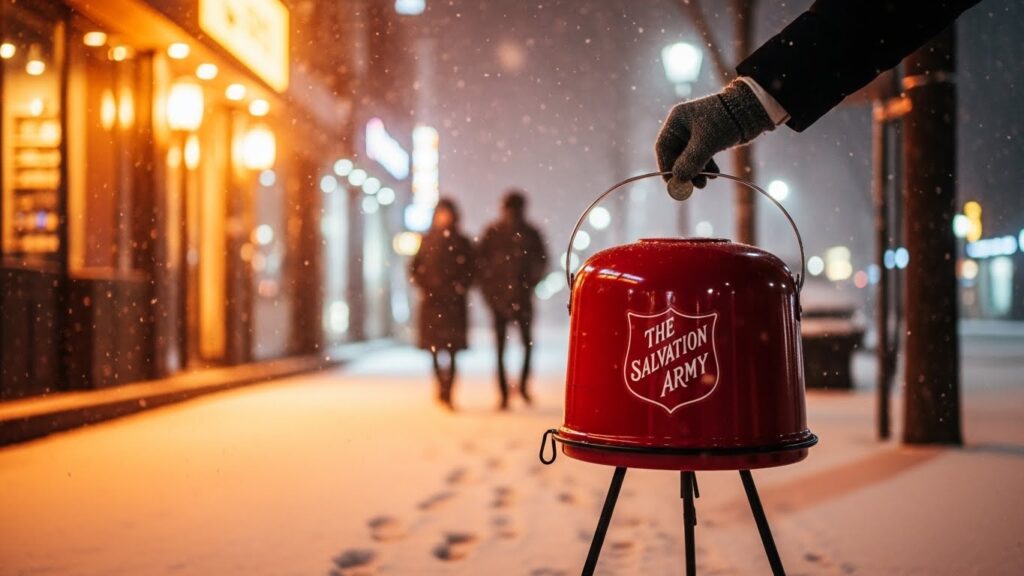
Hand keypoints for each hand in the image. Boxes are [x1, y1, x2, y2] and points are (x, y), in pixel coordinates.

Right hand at [655, 79, 774, 199]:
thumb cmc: (725, 122)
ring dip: (696, 172)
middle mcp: (683, 125)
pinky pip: (701, 156)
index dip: (666, 167)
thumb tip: (678, 179)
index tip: (672, 183)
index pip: (663, 148)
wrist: (751, 110)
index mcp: (677, 120)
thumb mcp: (706, 143)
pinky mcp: (709, 138)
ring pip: (689, 157)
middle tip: (692, 187)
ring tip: (705, 183)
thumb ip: (690, 161)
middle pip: (676, 154)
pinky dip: (705, 166)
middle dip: (684, 172)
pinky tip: (714, 175)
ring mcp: (696, 132)